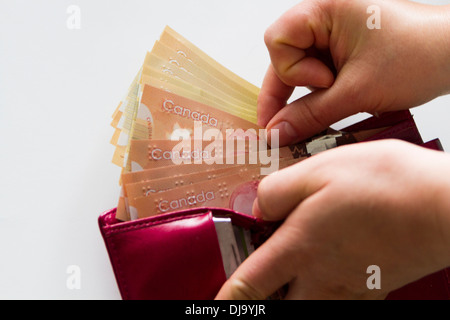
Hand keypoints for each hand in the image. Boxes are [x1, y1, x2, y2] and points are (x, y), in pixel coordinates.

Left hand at [216, 140, 449, 298]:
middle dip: (262, 298)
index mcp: (298, 249)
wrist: (443, 206)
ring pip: (308, 305)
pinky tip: (328, 263)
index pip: (248, 287)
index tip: (216, 303)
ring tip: (289, 270)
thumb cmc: (383, 184)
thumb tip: (254, 207)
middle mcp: (320, 277)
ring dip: (292, 295)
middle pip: (279, 305)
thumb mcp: (317, 171)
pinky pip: (338, 299)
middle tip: (257, 276)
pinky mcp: (373, 288)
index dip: (226, 299)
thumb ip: (276, 192)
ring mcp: (349, 287)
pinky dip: (322, 290)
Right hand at [258, 0, 449, 144]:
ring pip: (298, 64)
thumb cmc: (419, 56)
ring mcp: (332, 29)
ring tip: (338, 97)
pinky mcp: (340, 44)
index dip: (293, 69)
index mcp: (326, 7)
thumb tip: (276, 133)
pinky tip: (334, 99)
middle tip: (289, 120)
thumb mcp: (356, 92)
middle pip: (284, 53)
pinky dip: (320, 89)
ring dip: (310, 90)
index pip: (278, 39)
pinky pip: (314, 67)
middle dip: (294, 87)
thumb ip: (309, 115)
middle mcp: (325, 13)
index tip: (324, 84)